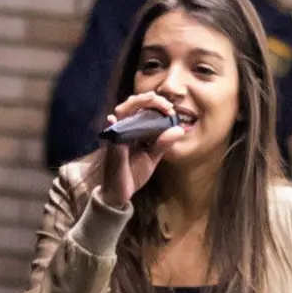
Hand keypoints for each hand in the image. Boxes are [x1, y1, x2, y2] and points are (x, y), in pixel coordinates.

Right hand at [99, 92, 184, 208]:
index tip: (171, 110)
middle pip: (132, 104)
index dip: (157, 104)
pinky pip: (111, 134)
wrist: (121, 192)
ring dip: (136, 103)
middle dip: (149, 99)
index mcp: (135, 130)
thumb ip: (164, 143)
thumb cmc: (134, 172)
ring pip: (121, 112)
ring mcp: (117, 137)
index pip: (143, 108)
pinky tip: (113, 118)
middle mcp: (124, 129)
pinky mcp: (112, 148)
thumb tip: (179, 129)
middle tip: (166, 106)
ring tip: (151, 100)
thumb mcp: (153, 157)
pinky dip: (112, 124)